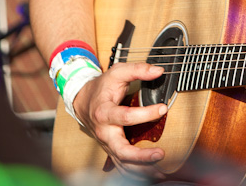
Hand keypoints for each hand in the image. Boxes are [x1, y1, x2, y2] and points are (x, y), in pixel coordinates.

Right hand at [72, 62, 168, 177]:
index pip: (126, 116)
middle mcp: (104, 132)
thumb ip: (137, 70)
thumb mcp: (117, 72)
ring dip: (141, 169)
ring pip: (122, 163)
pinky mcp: (111, 150)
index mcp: (104, 112)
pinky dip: (135, 173)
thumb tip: (158, 71)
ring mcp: (107, 144)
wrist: (83, 101)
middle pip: (121, 150)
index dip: (145, 113)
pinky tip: (151, 174)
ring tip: (160, 172)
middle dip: (140, 156)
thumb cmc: (102, 87)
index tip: (163, 108)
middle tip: (160, 154)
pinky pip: (122, 166)